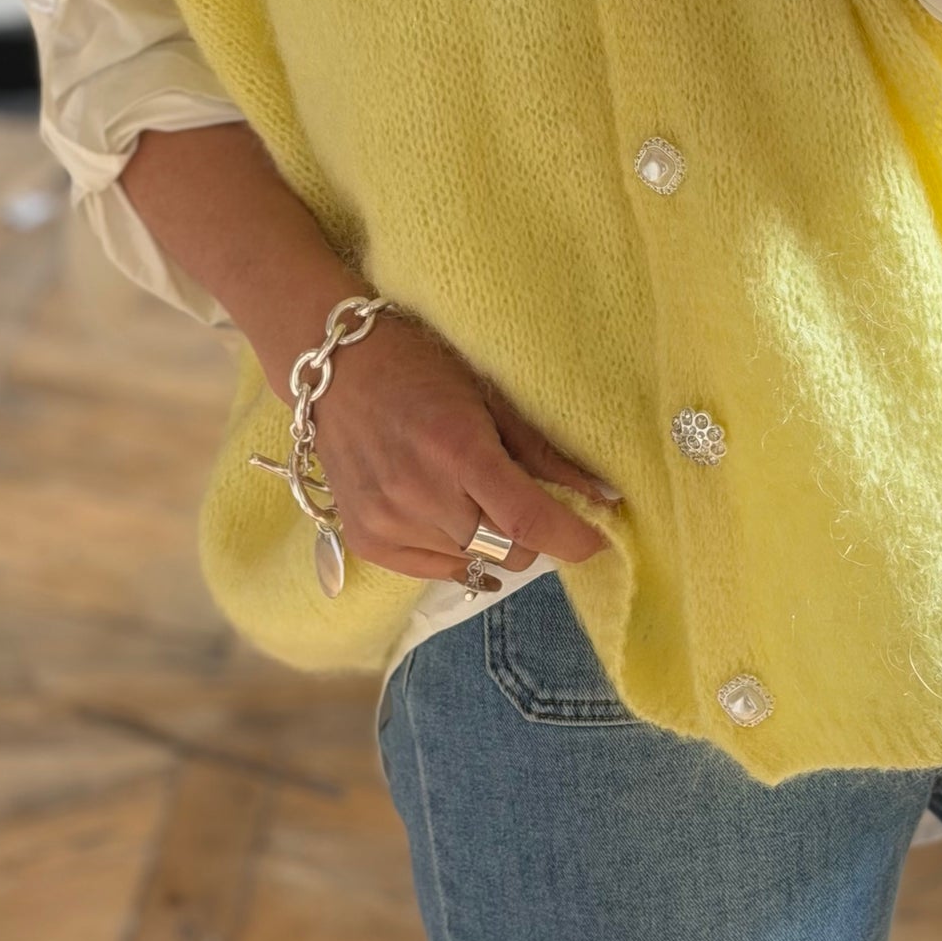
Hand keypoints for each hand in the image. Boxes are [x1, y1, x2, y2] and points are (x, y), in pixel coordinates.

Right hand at [297, 310, 618, 585]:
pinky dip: (455, 552)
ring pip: (473, 564)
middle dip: (534, 536)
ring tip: (478, 497)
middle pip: (505, 552)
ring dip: (491, 542)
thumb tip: (604, 496)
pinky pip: (434, 571)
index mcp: (457, 450)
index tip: (601, 538)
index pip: (527, 521)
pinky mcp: (365, 542)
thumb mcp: (492, 396)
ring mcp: (387, 523)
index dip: (573, 540)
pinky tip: (449, 514)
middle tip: (532, 503)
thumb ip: (546, 453)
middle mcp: (419, 495)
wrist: (337, 370)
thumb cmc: (422, 369)